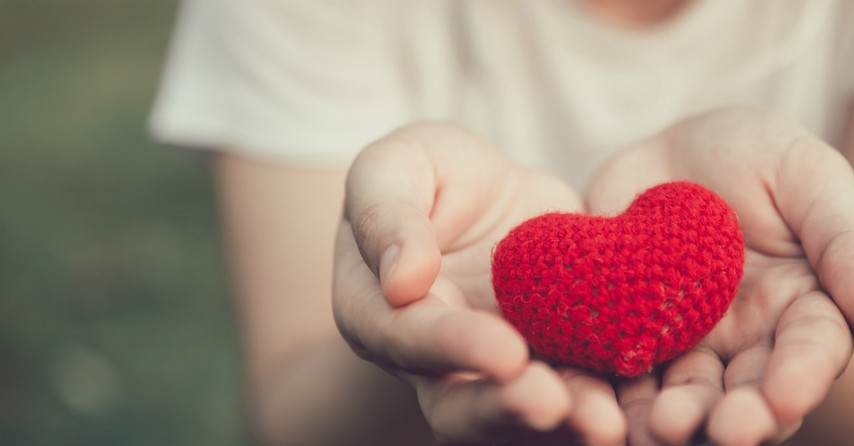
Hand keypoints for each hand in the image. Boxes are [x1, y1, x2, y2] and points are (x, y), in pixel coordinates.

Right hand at [333, 123, 625, 444]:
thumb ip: (387, 217)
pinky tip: (641, 401)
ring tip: (608, 422)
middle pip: (458, 404)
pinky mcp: (546, 359)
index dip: (453, 349)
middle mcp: (430, 358)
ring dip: (562, 424)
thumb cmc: (422, 173)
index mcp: (377, 311)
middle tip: (554, 407)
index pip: (407, 339)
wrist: (480, 190)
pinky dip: (606, 399)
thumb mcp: (393, 168)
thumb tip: (401, 283)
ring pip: (519, 414)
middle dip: (507, 410)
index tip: (506, 353)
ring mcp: (490, 367)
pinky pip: (575, 388)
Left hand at [586, 107, 853, 444]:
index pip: (811, 349)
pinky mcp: (627, 334)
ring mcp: (684, 340)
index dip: (799, 375)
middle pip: (746, 389)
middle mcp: (747, 338)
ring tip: (660, 428)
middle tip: (723, 432)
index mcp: (803, 305)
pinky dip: (614, 395)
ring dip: (674, 417)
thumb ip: (841, 236)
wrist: (664, 153)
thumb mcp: (803, 175)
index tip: (782, 397)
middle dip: (736, 415)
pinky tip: (606, 412)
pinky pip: (620, 370)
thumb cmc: (749, 153)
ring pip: (683, 392)